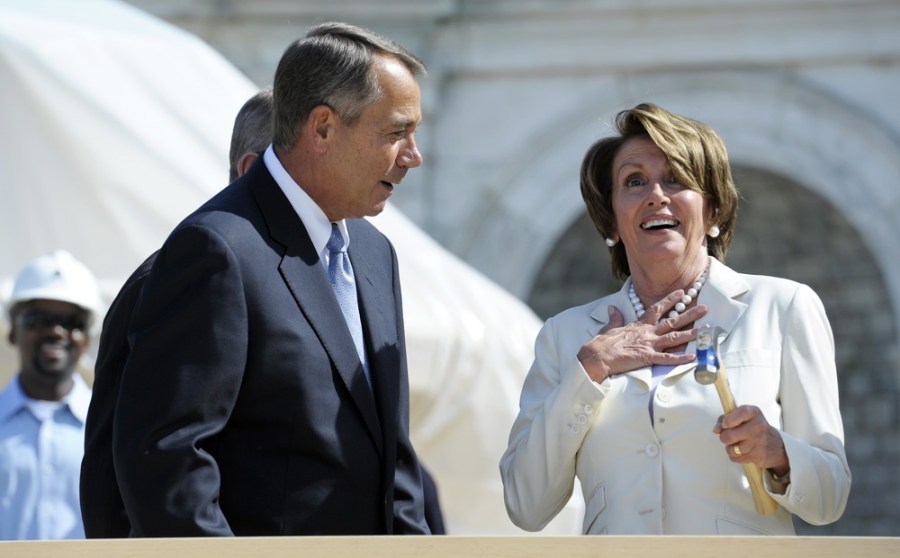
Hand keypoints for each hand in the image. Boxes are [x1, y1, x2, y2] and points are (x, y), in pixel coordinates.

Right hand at [577, 289, 707, 382]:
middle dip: (690, 314)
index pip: (657, 309)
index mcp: (639, 325)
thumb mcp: (610, 328)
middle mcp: (647, 332)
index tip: (682, 293)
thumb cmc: (602, 343)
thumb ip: (615, 318)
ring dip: (691, 333)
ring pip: (674, 337)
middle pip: (672, 320)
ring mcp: (648, 344)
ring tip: (706, 330)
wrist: (597, 356)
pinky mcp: (647, 357)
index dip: (670, 300)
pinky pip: (667, 358)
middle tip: (705, 307)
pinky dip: (680, 358)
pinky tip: (692, 357)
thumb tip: (612, 308)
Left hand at [714, 405, 789, 474]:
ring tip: (737, 444)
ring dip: (730, 448)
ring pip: (732, 449)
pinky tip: (742, 452)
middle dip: (724, 438)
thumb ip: (724, 419)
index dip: (728, 420)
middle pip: (730, 436)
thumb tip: (716, 430)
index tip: (725, 425)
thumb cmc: (751, 428)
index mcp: (754, 412)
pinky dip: (735, 456)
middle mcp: (759, 425)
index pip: (741, 412)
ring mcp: (761, 441)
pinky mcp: (760, 456)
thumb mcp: (741, 418)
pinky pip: (736, 458)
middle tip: (729, 437)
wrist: (775, 446)